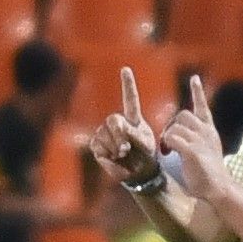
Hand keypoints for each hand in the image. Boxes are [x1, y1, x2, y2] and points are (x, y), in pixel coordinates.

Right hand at [88, 66, 158, 184]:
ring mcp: (105, 132)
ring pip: (104, 135)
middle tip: (126, 149)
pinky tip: (114, 158)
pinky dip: (106, 155)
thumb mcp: (146, 145)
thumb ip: (134, 135)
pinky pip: (98, 146)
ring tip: (123, 155)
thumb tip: (119, 134)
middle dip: (119, 135)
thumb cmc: (144, 156)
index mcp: (133, 119)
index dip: (128, 84)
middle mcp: (118, 122)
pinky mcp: (97, 144)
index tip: (126, 69)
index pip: (130, 98)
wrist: (138, 172)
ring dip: (114, 147)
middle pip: (113, 120)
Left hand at [160, 75, 227, 200]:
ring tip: (169, 150)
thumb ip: (192, 138)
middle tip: (170, 141)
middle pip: (183, 115)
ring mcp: (200, 141)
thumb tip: (174, 128)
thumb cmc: (207, 173)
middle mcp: (206, 132)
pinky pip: (174, 138)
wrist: (218, 188)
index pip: (203, 107)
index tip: (195, 78)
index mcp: (210, 131)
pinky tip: (169, 152)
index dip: (198, 92)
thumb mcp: (204, 150)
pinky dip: (168, 143)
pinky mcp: (193, 151)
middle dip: (173, 125)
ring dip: (168, 136)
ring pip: (176, 126)